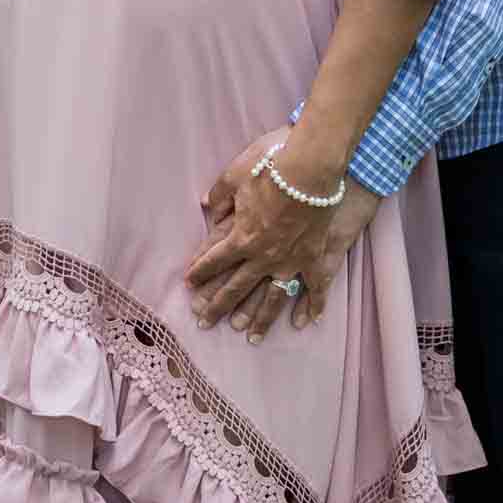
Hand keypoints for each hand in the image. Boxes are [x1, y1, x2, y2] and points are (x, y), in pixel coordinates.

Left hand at [186, 130, 380, 341]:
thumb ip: (219, 194)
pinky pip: (314, 287)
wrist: (312, 167)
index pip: (214, 259)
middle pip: (236, 287)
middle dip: (217, 306)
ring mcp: (290, 260)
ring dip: (260, 319)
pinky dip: (312, 305)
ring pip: (272, 298)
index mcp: (241, 237)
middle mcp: (263, 256)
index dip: (199, 271)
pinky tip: (306, 322)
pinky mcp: (313, 257)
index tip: (188, 283)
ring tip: (250, 337)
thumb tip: (206, 205)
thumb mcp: (236, 174)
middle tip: (204, 323)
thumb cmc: (272, 166)